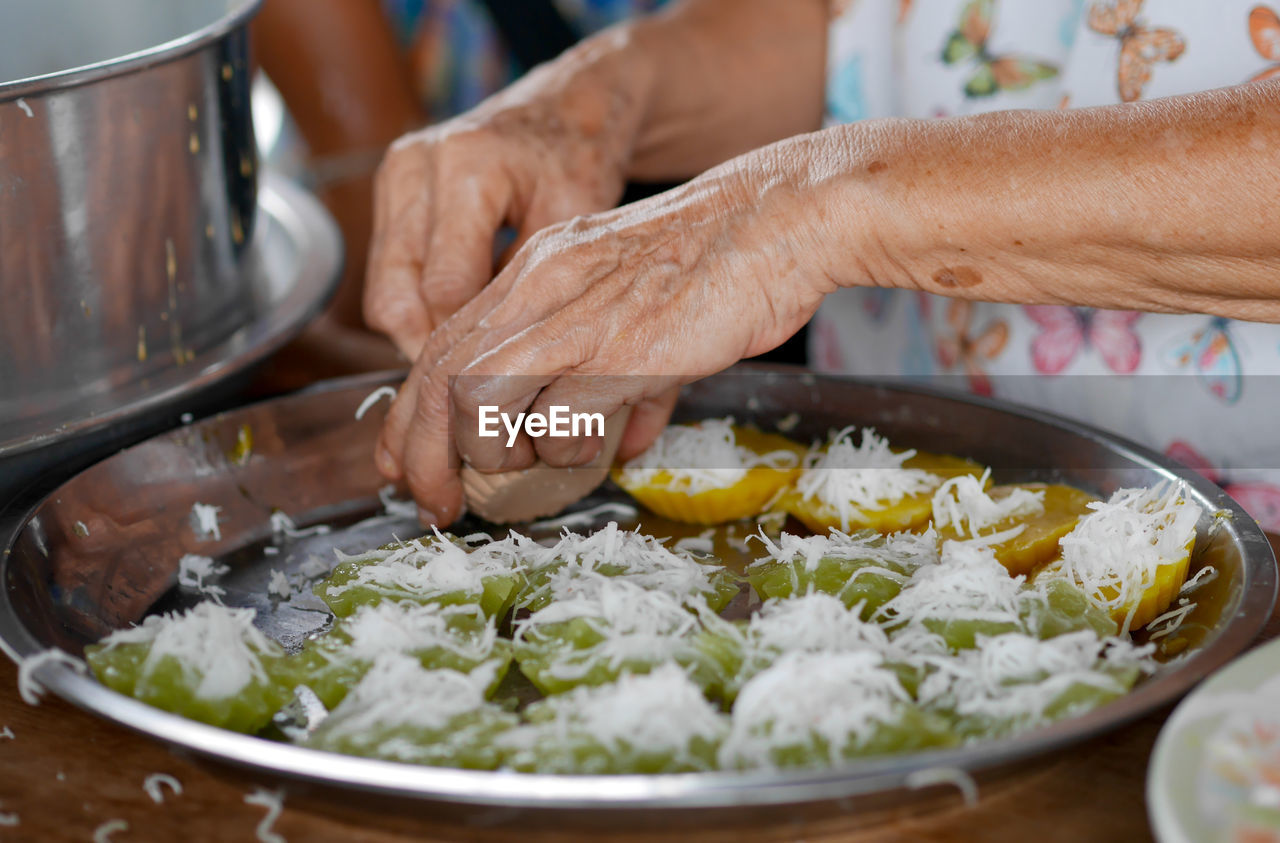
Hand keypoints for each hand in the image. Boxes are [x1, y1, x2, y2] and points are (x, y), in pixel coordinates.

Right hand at [364, 34, 650, 358]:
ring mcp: (396, 173)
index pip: (446, 287)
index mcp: (469, 166)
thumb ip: (532, 288)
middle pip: (395, 296)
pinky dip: (418, 305)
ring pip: (383, 290)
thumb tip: (504, 371)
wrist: (566, 107)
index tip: (497, 389)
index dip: (469, 348)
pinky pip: (388, 271)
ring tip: (467, 368)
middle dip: (433, 352)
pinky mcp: (390, 187)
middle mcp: (417, 165)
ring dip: (420, 333)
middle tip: (473, 393)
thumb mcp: (575, 226)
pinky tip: (459, 328)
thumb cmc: (580, 161)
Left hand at [375, 142, 838, 524]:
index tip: (407, 464)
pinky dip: (568, 451)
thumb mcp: (634, 302)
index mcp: (535, 272)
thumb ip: (611, 371)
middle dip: (421, 453)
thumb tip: (614, 443)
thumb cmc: (717, 259)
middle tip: (433, 503)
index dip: (412, 415)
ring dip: (491, 455)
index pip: (440, 346)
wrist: (778, 216)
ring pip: (479, 399)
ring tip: (526, 472)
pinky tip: (601, 450)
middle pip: (440, 377)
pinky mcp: (625, 351)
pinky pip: (563, 420)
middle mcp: (540, 289)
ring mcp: (579, 319)